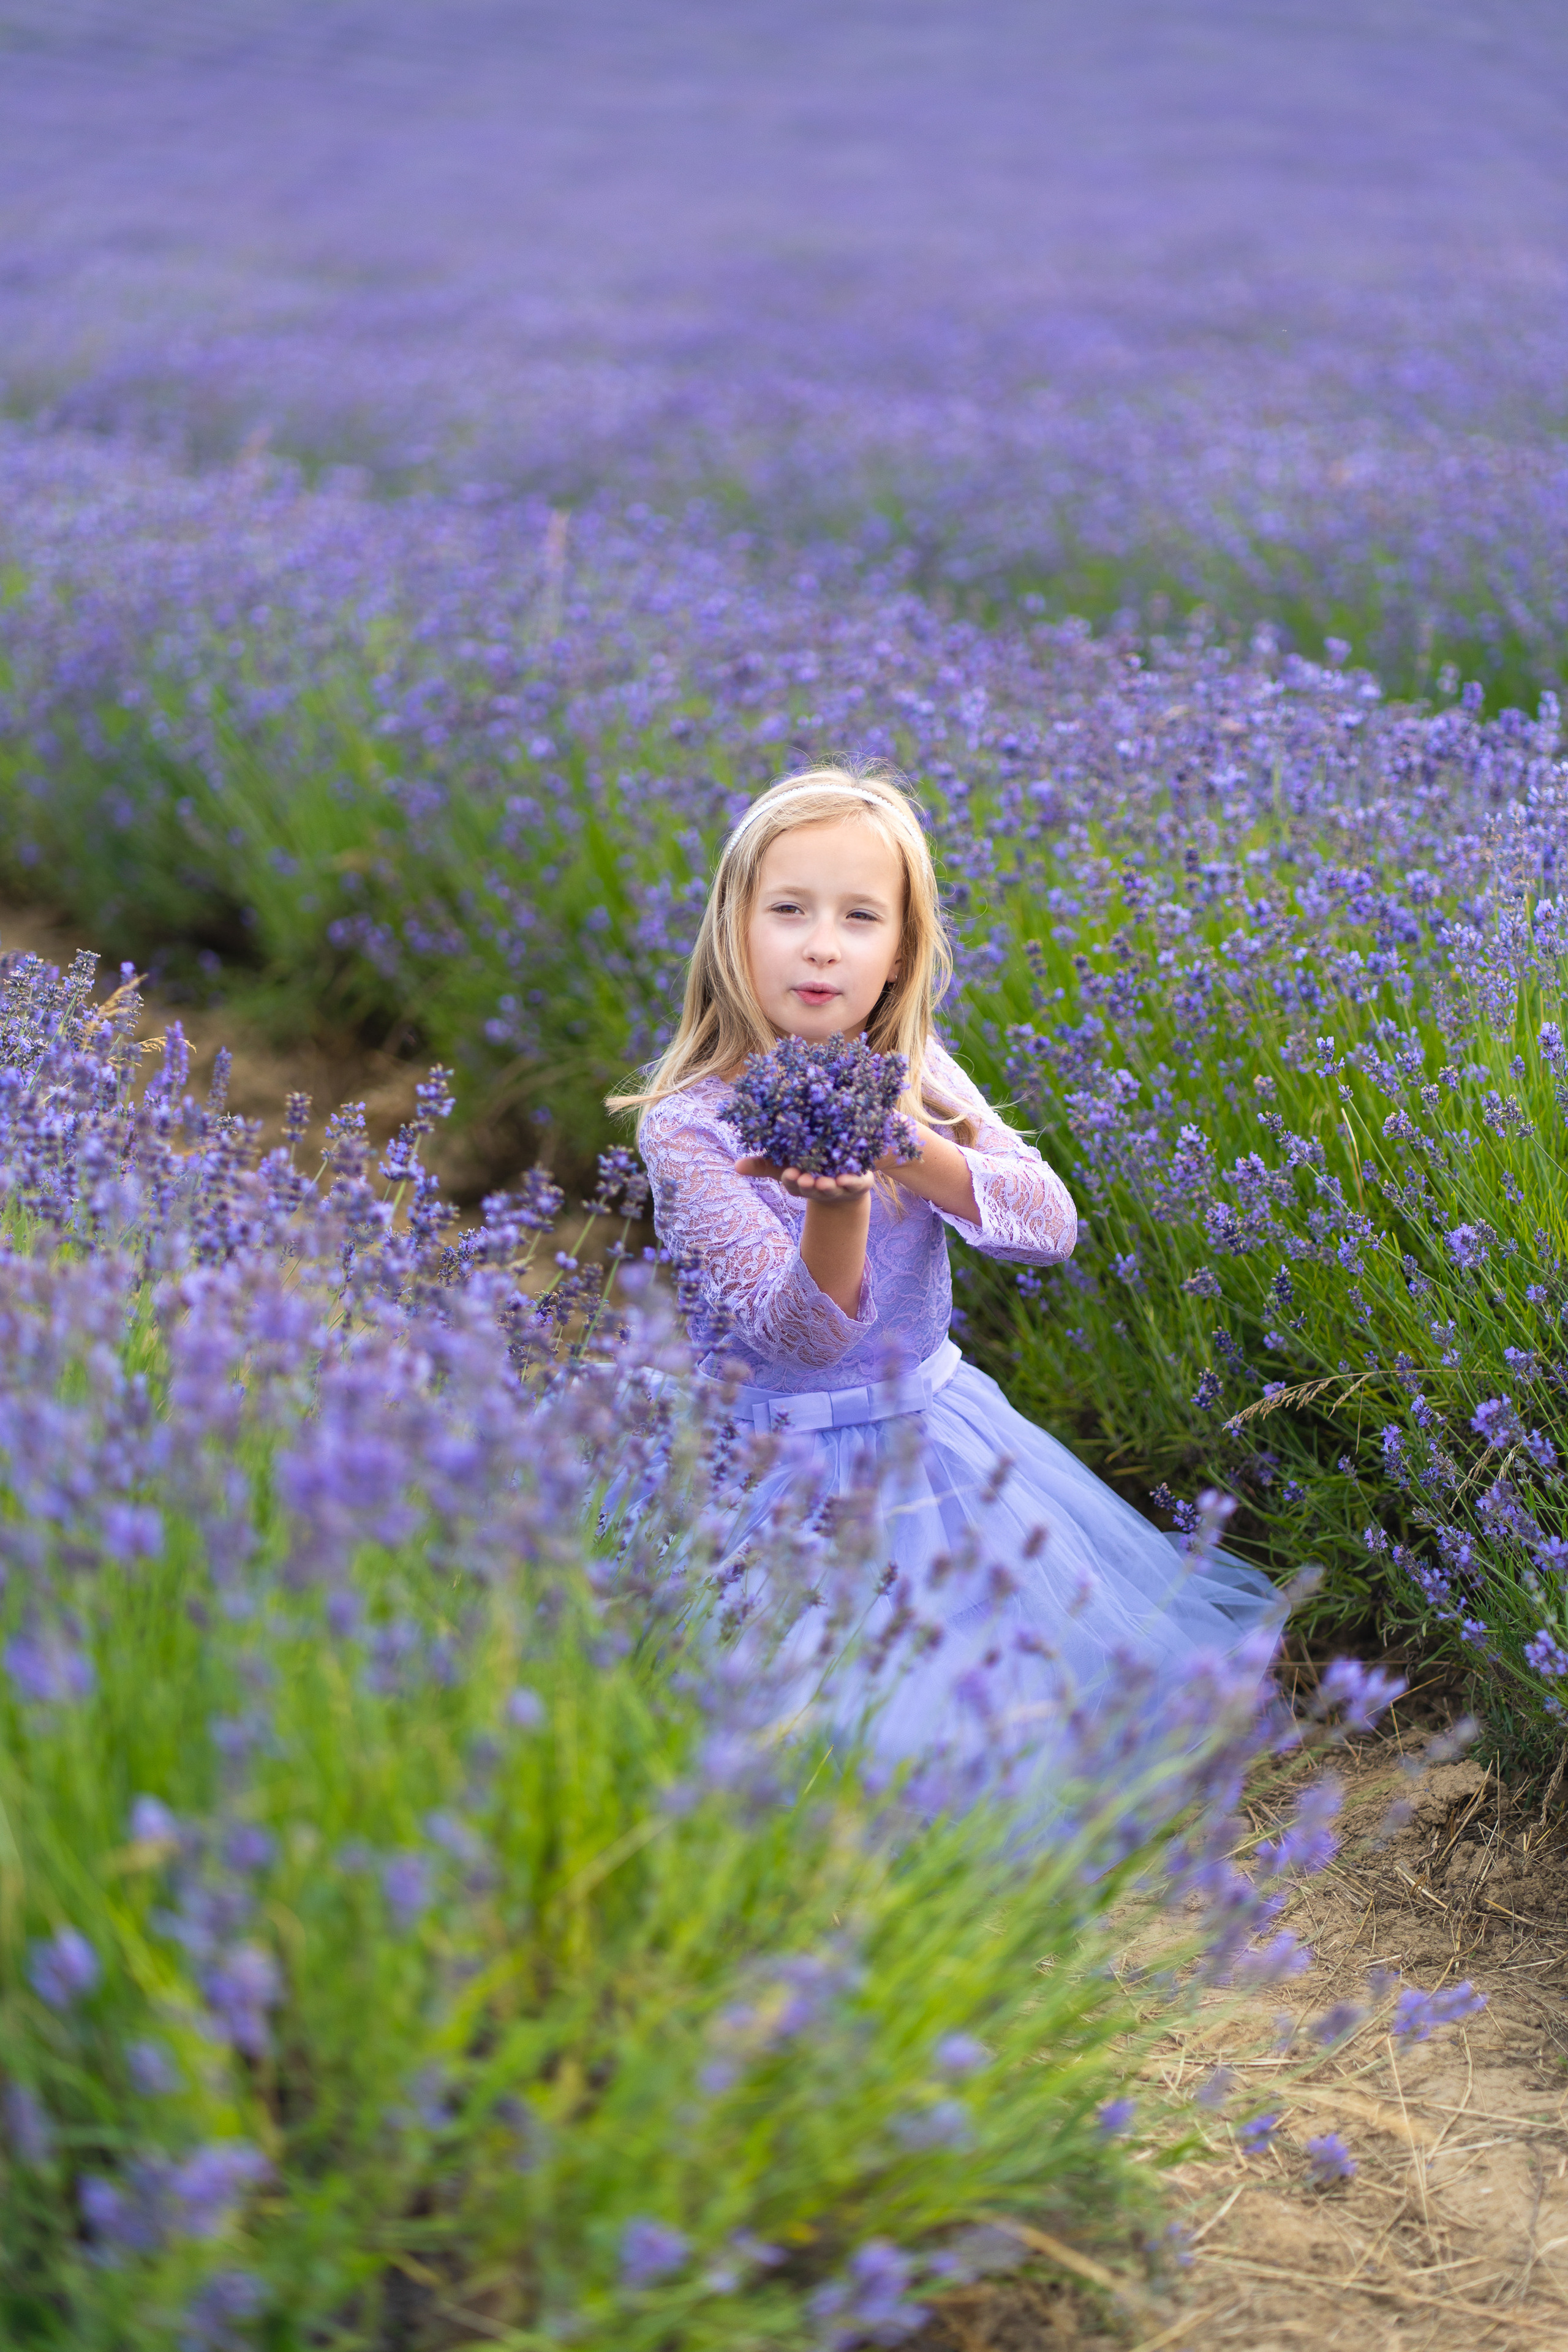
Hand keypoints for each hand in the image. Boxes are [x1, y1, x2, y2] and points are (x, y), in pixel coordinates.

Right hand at [734, 1157, 874, 1206]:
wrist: (844, 1175)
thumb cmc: (809, 1166)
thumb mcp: (786, 1163)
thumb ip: (764, 1164)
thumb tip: (736, 1166)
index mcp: (801, 1182)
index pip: (794, 1183)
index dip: (792, 1179)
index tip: (790, 1173)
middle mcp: (819, 1187)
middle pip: (812, 1188)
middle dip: (809, 1185)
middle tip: (806, 1179)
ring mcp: (839, 1187)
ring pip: (833, 1188)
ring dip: (829, 1186)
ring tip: (827, 1181)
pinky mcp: (858, 1184)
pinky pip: (856, 1184)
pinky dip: (852, 1182)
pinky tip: (848, 1178)